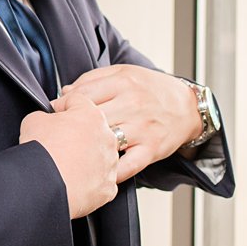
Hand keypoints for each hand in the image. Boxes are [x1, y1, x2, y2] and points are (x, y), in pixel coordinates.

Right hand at [20, 91, 118, 217]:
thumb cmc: (42, 152)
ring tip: (65, 163)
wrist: (45, 185)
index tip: (53, 114)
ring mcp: (110, 164)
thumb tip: (45, 121)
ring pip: (99, 156)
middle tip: (58, 140)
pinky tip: (72, 180)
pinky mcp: (108, 187)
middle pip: (92, 130)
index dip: (61, 106)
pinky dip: (88, 180)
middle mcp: (107, 138)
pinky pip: (99, 180)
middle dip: (77, 133)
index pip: (78, 101)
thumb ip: (44, 115)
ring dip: (85, 157)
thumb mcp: (32, 120)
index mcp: (91, 115)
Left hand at [52, 65, 200, 177]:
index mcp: (123, 82)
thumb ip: (91, 79)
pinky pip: (127, 165)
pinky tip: (99, 170)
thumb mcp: (123, 73)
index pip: (83, 94)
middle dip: (71, 126)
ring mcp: (143, 128)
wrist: (188, 107)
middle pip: (90, 118)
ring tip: (77, 150)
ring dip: (87, 148)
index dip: (64, 105)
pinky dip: (111, 171)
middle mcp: (133, 104)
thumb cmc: (151, 89)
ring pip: (105, 140)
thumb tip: (64, 92)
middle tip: (62, 133)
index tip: (57, 112)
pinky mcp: (151, 149)